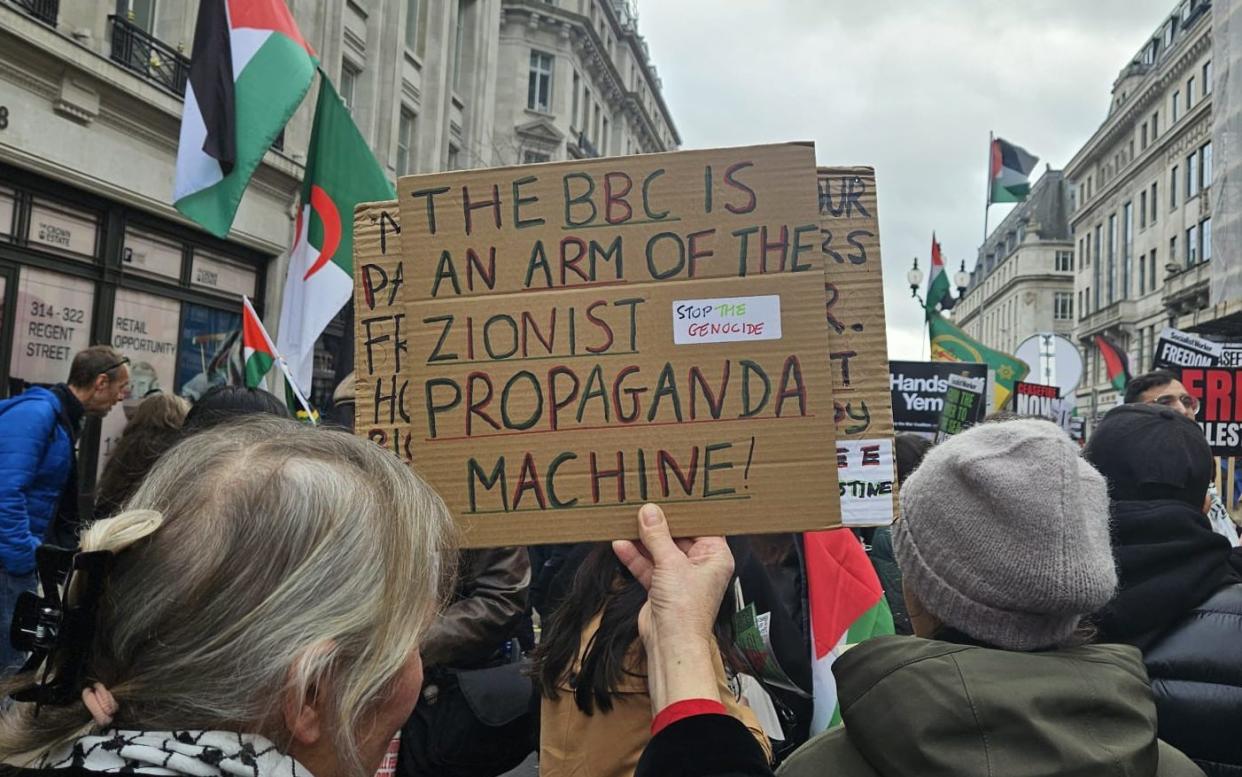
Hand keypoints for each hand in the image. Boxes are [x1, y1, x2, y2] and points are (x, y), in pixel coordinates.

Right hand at [613, 503, 733, 712]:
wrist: (670, 644)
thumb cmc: (684, 607)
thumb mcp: (671, 563)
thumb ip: (657, 535)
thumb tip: (649, 511)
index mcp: (715, 556)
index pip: (703, 526)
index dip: (687, 511)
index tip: (671, 493)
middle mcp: (700, 566)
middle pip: (679, 536)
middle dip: (660, 523)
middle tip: (644, 501)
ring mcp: (680, 578)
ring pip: (660, 551)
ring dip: (643, 539)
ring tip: (626, 518)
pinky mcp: (661, 588)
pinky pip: (648, 566)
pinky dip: (635, 557)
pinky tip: (619, 543)